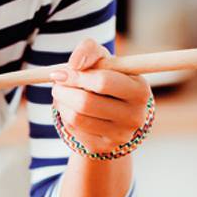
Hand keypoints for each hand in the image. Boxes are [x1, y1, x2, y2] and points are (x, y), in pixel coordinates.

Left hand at [49, 38, 151, 154]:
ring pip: (76, 117)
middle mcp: (135, 116)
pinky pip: (73, 129)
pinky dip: (64, 115)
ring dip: (60, 102)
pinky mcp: (103, 147)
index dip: (77, 75)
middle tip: (56, 83)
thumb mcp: (102, 59)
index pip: (103, 82)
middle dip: (64, 90)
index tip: (62, 71)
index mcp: (140, 90)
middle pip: (86, 103)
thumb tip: (73, 64)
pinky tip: (68, 108)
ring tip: (61, 93)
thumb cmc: (106, 77)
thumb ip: (89, 50)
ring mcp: (120, 135)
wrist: (113, 110)